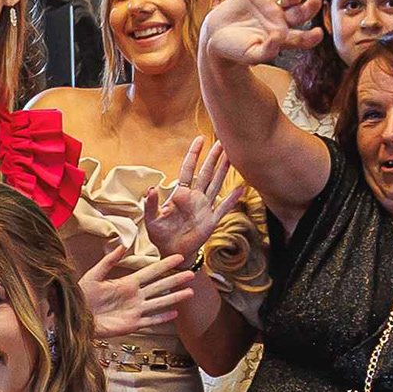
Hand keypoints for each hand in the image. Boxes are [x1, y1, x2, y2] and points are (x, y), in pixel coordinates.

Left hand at [77, 237, 196, 341]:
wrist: (76, 316)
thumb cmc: (82, 296)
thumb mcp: (94, 275)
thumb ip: (108, 261)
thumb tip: (121, 245)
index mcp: (126, 283)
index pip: (150, 272)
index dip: (164, 265)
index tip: (178, 257)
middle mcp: (134, 296)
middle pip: (160, 286)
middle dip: (175, 280)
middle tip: (191, 274)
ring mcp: (135, 311)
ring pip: (159, 303)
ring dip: (175, 298)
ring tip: (190, 293)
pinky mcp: (131, 325)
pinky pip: (150, 321)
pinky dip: (162, 318)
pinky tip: (174, 314)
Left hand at [140, 136, 235, 261]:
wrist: (172, 252)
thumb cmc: (161, 235)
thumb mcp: (152, 219)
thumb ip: (151, 204)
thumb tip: (151, 189)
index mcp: (181, 194)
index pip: (189, 169)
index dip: (194, 154)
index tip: (200, 139)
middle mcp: (195, 198)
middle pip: (206, 173)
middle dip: (214, 157)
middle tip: (222, 141)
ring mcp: (205, 208)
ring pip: (216, 185)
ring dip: (224, 171)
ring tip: (232, 156)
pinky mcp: (211, 221)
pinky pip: (223, 207)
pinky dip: (232, 199)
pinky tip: (241, 188)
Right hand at [201, 0, 322, 72]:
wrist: (214, 36)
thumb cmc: (234, 50)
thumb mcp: (250, 56)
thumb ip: (266, 52)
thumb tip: (280, 38)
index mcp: (282, 37)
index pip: (302, 37)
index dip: (312, 36)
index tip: (318, 33)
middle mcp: (280, 19)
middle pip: (302, 12)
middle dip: (311, 6)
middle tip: (315, 0)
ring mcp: (270, 4)